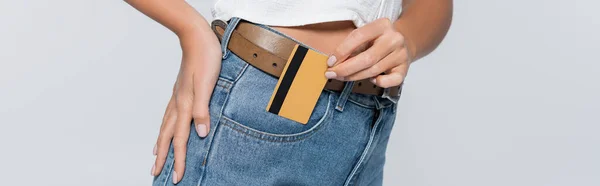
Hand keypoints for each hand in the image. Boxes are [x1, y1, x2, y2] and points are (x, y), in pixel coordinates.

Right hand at [151, 33, 221, 183]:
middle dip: (163, 157)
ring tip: (156, 156)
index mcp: (185, 105)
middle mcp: (178, 104)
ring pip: (165, 127)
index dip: (179, 160)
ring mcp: (177, 97)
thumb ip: (203, 109)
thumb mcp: (208, 84)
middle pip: (167, 136)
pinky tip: (167, 128)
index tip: (177, 177)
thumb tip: (200, 133)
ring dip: (161, 144)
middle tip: (156, 173)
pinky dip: (165, 128)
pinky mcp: (180, 92)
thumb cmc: (206, 59)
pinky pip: (169, 116)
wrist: (197, 37)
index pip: (181, 139)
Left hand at [324, 18, 412, 87]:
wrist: (403, 43)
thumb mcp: (366, 35)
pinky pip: (391, 81)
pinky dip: (379, 82)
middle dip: (346, 69)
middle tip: (332, 74)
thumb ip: (352, 45)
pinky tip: (371, 80)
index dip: (342, 51)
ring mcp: (401, 54)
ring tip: (342, 77)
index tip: (330, 62)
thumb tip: (334, 62)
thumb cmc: (378, 40)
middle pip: (367, 58)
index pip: (358, 37)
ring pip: (374, 70)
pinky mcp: (405, 69)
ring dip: (355, 76)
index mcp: (382, 25)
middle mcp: (394, 39)